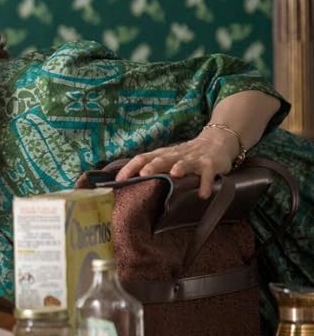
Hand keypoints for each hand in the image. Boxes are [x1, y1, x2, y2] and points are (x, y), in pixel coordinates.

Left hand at [114, 130, 237, 198]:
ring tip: (174, 175)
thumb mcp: (168, 158)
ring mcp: (194, 159)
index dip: (130, 168)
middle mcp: (176, 155)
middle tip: (143, 174)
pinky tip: (202, 194)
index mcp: (163, 154)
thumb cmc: (186, 154)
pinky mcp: (210, 165)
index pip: (142, 158)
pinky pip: (208, 175)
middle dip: (152, 166)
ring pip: (185, 163)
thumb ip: (153, 167)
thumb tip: (128, 181)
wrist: (217, 141)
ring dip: (180, 167)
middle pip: (162, 159)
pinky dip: (205, 184)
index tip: (118, 180)